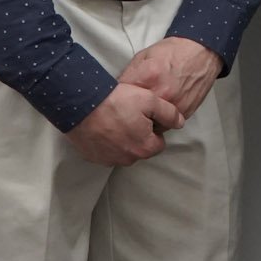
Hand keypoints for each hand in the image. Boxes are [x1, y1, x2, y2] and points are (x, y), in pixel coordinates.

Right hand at [65, 83, 185, 166]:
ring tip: (115, 119)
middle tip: (129, 115)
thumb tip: (180, 122)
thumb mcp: (149, 100)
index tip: (145, 116)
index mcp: (144, 148)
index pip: (159, 144)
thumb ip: (169, 113)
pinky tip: (103, 126)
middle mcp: (128, 159)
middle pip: (141, 148)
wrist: (81, 104)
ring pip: (123, 151)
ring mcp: (108, 160)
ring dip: (123, 139)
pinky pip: (106, 152)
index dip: (154, 128)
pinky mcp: (93, 157)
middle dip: (139, 135)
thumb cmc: (117, 101)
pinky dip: (107, 142)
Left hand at [117, 36, 221, 119]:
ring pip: (152, 125)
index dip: (117, 103)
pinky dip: (162, 121)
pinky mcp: (185, 112)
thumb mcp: (144, 56)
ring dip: (147, 121)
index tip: (116, 104)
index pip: (123, 99)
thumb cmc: (172, 52)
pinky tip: (159, 111)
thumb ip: (130, 74)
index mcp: (148, 78)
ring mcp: (175, 105)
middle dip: (131, 115)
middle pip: (137, 117)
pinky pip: (168, 125)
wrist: (200, 52)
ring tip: (145, 113)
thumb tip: (115, 90)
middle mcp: (162, 94)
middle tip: (128, 112)